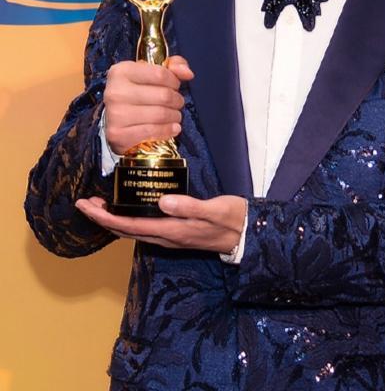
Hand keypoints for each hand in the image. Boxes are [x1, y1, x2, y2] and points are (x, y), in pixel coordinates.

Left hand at [75, 195, 246, 252]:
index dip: (104, 217)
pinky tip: (126, 210)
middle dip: (101, 218)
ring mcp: (169, 237)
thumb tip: (163, 201)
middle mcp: (166, 237)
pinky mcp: (174, 232)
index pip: (129, 225)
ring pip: (132, 231)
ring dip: (112, 220)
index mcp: (172, 230)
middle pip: (125, 231)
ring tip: (99, 205)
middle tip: (84, 203)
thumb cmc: (232, 219)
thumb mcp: (215, 210)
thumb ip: (189, 206)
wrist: (246, 236)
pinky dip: (127, 220)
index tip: (87, 206)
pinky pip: (142, 228)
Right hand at [103, 55, 193, 154]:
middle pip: (163, 95)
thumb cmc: (138, 93)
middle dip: (177, 100)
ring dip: (174, 116)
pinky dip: (167, 130)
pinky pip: (153, 131)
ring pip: (160, 114)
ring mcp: (116, 114)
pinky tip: (172, 128)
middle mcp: (116, 91)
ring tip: (175, 115)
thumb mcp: (152, 72)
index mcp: (122, 71)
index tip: (175, 86)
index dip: (174, 81)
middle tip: (177, 103)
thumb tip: (188, 73)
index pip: (160, 74)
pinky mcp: (118, 134)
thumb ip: (173, 66)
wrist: (116, 120)